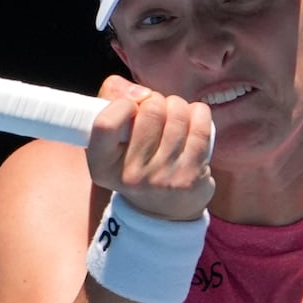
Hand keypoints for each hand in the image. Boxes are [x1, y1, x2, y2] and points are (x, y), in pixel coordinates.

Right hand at [85, 76, 214, 220]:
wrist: (161, 210)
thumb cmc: (134, 159)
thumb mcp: (112, 136)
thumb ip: (112, 98)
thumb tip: (141, 92)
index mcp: (102, 165)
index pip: (106, 123)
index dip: (123, 103)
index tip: (133, 106)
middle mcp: (130, 176)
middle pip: (151, 110)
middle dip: (157, 101)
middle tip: (157, 113)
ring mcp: (162, 178)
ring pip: (178, 114)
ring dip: (178, 107)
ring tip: (174, 118)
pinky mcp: (190, 177)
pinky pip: (200, 126)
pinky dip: (199, 114)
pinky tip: (193, 120)